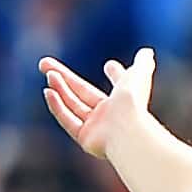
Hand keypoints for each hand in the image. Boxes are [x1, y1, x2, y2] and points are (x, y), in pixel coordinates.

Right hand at [41, 48, 158, 160]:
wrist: (127, 127)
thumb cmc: (133, 101)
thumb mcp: (139, 73)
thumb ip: (143, 62)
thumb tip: (147, 52)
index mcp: (123, 100)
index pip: (116, 84)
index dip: (112, 74)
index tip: (108, 65)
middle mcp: (110, 115)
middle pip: (81, 92)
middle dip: (62, 77)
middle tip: (44, 63)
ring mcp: (97, 128)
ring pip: (73, 105)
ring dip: (60, 89)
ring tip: (48, 74)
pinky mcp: (85, 139)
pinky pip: (68, 121)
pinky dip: (57, 106)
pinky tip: (48, 92)